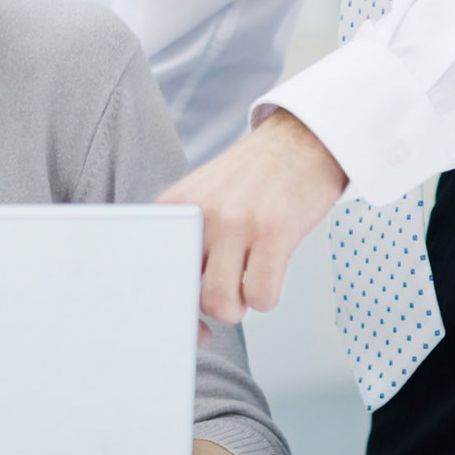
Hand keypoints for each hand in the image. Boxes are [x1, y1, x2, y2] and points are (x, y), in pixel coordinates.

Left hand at [156, 109, 346, 322]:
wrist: (302, 139)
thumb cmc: (255, 176)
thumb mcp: (204, 195)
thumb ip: (188, 236)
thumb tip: (179, 296)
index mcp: (175, 206)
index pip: (152, 267)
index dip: (166, 302)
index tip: (181, 315)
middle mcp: (199, 213)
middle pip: (187, 294)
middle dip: (208, 307)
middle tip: (225, 292)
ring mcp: (235, 222)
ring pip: (221, 303)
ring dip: (237, 306)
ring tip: (247, 284)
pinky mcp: (274, 231)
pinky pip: (260, 296)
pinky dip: (266, 298)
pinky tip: (270, 276)